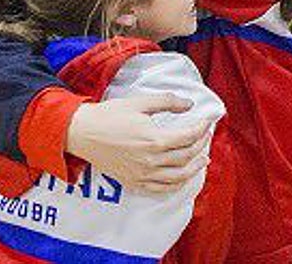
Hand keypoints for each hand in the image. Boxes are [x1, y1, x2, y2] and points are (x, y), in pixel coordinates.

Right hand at [64, 93, 214, 193]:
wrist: (83, 133)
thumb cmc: (110, 116)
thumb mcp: (140, 103)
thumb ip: (168, 102)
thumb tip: (189, 104)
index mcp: (154, 140)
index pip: (188, 137)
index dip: (202, 127)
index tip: (208, 120)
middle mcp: (150, 161)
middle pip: (186, 156)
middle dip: (201, 144)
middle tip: (206, 135)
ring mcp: (142, 174)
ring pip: (178, 177)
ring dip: (194, 168)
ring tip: (203, 159)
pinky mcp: (134, 182)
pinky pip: (161, 189)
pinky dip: (176, 185)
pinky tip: (182, 177)